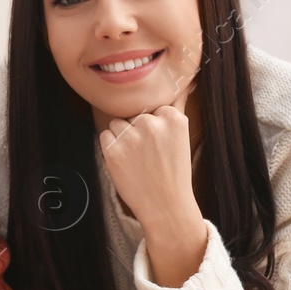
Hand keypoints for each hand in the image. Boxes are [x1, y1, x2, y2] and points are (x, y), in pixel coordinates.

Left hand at [99, 79, 197, 231]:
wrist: (165, 206)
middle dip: (137, 131)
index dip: (153, 127)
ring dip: (122, 138)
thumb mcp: (181, 137)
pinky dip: (111, 148)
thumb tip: (185, 83)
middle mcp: (151, 122)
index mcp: (172, 117)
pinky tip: (126, 163)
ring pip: (117, 123)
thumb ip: (176, 108)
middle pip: (133, 114)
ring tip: (138, 159)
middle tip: (150, 156)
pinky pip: (105, 136)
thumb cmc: (173, 173)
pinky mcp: (113, 150)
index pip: (151, 108)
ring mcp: (131, 136)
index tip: (161, 146)